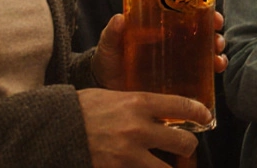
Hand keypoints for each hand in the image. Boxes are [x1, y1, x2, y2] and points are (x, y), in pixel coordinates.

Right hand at [77, 88, 209, 166]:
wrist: (52, 130)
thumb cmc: (81, 110)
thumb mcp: (112, 96)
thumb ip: (137, 104)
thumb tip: (159, 111)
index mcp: (138, 103)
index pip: (181, 106)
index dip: (199, 113)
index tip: (205, 117)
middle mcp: (138, 129)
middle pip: (183, 143)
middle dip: (188, 147)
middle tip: (185, 147)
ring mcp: (128, 155)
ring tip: (169, 164)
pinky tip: (147, 167)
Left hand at [93, 14, 227, 87]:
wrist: (104, 86)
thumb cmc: (109, 59)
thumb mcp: (110, 43)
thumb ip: (113, 32)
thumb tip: (120, 18)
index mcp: (162, 28)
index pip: (190, 16)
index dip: (207, 14)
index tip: (215, 17)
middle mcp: (175, 44)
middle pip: (204, 35)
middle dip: (216, 37)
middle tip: (217, 42)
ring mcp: (178, 64)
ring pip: (206, 56)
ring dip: (217, 56)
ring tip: (218, 61)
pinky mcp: (178, 84)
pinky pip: (200, 79)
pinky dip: (211, 77)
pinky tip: (215, 77)